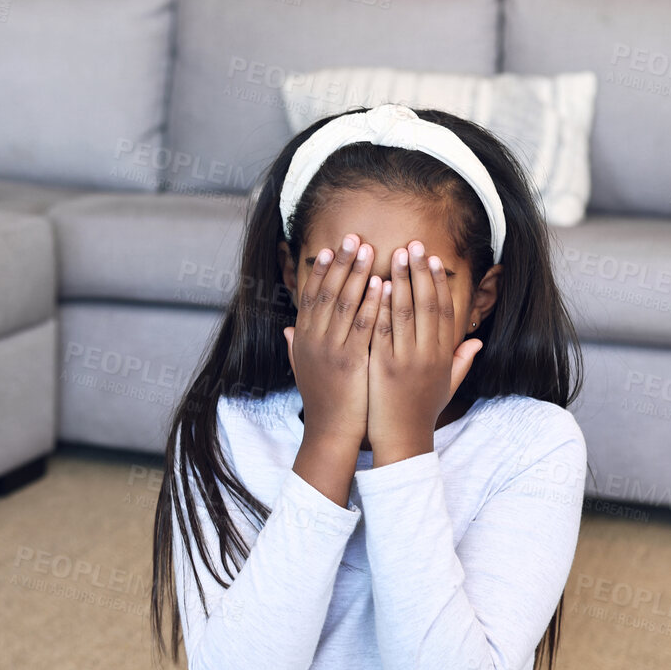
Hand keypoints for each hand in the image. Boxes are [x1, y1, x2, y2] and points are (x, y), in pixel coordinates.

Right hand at [283, 235, 381, 446]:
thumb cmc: (324, 401)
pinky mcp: (350, 361)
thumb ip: (296, 347)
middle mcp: (313, 340)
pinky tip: (382, 284)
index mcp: (303, 339)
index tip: (331, 248)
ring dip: (357, 274)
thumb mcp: (303, 370)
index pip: (311, 296)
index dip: (321, 271)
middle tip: (353, 237)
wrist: (331, 432)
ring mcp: (330, 349)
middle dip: (341, 263)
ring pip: (344, 303)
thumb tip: (288, 329)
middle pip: (327, 292)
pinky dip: (371, 302)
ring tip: (369, 250)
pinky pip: (362, 325)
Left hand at [366, 242, 482, 464]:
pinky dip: (381, 306)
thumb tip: (475, 342)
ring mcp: (406, 360)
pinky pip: (383, 329)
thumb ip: (461, 362)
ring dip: (400, 280)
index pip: (444, 310)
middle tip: (414, 245)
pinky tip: (376, 285)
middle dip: (420, 272)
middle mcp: (428, 354)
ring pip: (405, 312)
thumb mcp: (447, 386)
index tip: (433, 258)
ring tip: (395, 255)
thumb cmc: (422, 412)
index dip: (438, 282)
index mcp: (443, 355)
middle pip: (427, 304)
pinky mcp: (384, 367)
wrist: (402, 441)